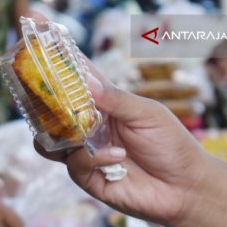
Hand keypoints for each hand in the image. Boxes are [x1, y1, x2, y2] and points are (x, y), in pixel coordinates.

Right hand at [36, 65, 211, 226]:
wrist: (187, 187)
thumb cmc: (171, 144)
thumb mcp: (146, 113)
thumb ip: (114, 98)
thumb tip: (84, 80)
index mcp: (103, 104)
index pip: (76, 79)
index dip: (58, 61)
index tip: (40, 38)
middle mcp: (89, 127)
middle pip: (53, 110)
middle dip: (42, 100)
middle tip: (39, 91)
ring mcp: (86, 152)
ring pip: (50, 141)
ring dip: (57, 132)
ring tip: (76, 128)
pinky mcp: (88, 178)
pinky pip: (75, 164)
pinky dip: (93, 158)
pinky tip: (119, 156)